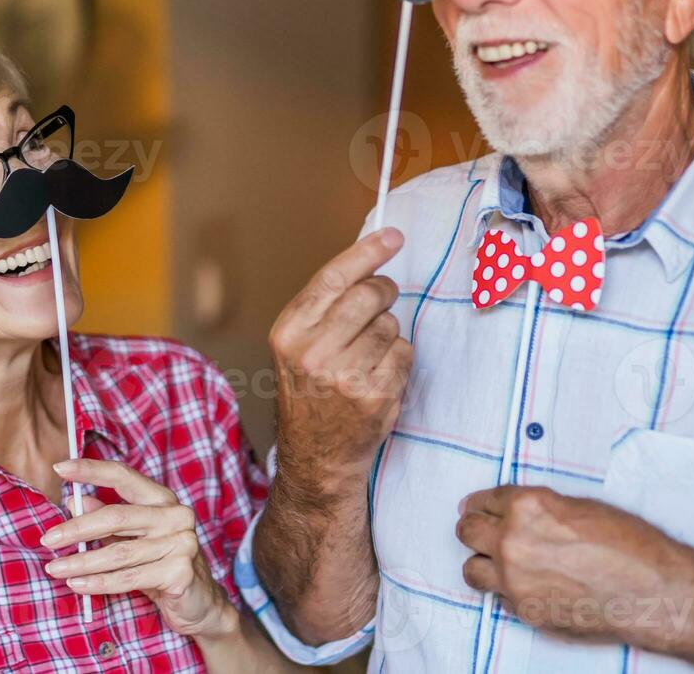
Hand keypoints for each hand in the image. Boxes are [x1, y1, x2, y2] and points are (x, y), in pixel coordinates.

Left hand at [40, 459, 236, 639]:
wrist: (200, 605)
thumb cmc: (161, 567)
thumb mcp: (133, 540)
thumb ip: (108, 521)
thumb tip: (73, 502)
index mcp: (163, 500)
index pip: (124, 476)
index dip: (91, 470)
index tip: (60, 468)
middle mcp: (176, 515)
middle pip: (116, 517)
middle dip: (77, 529)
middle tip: (48, 539)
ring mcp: (182, 543)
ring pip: (119, 552)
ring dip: (81, 562)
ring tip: (55, 569)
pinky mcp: (180, 572)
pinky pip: (130, 578)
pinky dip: (100, 584)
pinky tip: (78, 586)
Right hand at [268, 228, 412, 482]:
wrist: (317, 455)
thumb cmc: (310, 392)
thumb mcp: (297, 345)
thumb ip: (324, 307)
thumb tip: (371, 261)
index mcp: (289, 331)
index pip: (334, 277)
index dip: (368, 252)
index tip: (393, 237)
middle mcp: (313, 352)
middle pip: (369, 295)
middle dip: (383, 292)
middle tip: (382, 300)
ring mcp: (345, 375)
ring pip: (390, 324)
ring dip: (388, 333)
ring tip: (367, 355)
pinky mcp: (375, 395)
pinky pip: (403, 353)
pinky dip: (398, 359)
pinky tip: (378, 375)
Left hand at [455, 486, 693, 652]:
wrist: (654, 592)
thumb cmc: (629, 545)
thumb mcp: (581, 507)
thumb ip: (540, 508)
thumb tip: (514, 512)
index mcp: (527, 506)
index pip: (485, 499)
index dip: (482, 504)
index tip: (478, 508)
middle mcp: (512, 540)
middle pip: (467, 531)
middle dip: (475, 528)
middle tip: (484, 531)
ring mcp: (514, 579)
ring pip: (471, 568)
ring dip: (483, 562)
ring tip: (500, 562)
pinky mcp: (524, 611)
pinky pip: (498, 597)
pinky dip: (507, 590)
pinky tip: (528, 586)